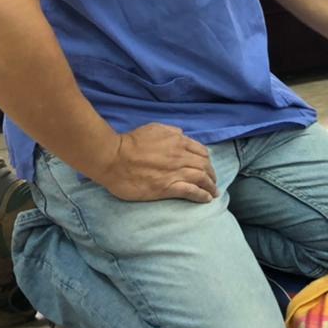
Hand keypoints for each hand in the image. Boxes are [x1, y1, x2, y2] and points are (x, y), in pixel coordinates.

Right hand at [90, 123, 217, 202]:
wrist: (113, 158)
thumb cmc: (130, 142)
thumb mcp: (154, 128)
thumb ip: (171, 131)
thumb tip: (182, 135)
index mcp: (178, 141)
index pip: (201, 152)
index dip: (207, 160)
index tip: (208, 166)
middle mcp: (180, 156)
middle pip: (205, 166)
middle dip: (212, 174)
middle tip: (213, 182)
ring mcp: (175, 172)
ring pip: (201, 178)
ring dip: (211, 186)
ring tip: (214, 193)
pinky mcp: (167, 187)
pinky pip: (191, 191)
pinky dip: (202, 195)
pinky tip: (206, 199)